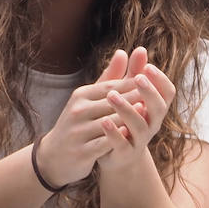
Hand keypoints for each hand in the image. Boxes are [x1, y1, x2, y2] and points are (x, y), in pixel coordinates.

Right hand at [34, 49, 150, 188]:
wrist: (55, 156)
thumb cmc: (79, 122)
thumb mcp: (90, 98)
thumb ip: (109, 77)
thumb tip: (123, 51)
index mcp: (81, 95)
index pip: (111, 86)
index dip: (132, 83)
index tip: (151, 80)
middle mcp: (77, 110)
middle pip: (111, 102)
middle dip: (133, 97)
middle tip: (154, 93)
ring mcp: (78, 131)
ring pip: (109, 121)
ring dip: (128, 116)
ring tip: (147, 111)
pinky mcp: (81, 151)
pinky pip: (103, 143)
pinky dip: (117, 137)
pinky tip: (130, 134)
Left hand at [97, 47, 176, 173]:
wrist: (114, 154)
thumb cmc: (122, 119)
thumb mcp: (127, 94)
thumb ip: (132, 73)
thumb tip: (139, 48)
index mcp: (154, 108)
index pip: (168, 93)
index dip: (160, 80)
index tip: (148, 67)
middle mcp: (152, 124)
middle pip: (159, 108)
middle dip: (149, 92)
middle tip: (137, 77)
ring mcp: (140, 140)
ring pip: (140, 126)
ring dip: (127, 109)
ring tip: (111, 95)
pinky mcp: (124, 153)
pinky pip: (122, 144)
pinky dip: (114, 132)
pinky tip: (104, 120)